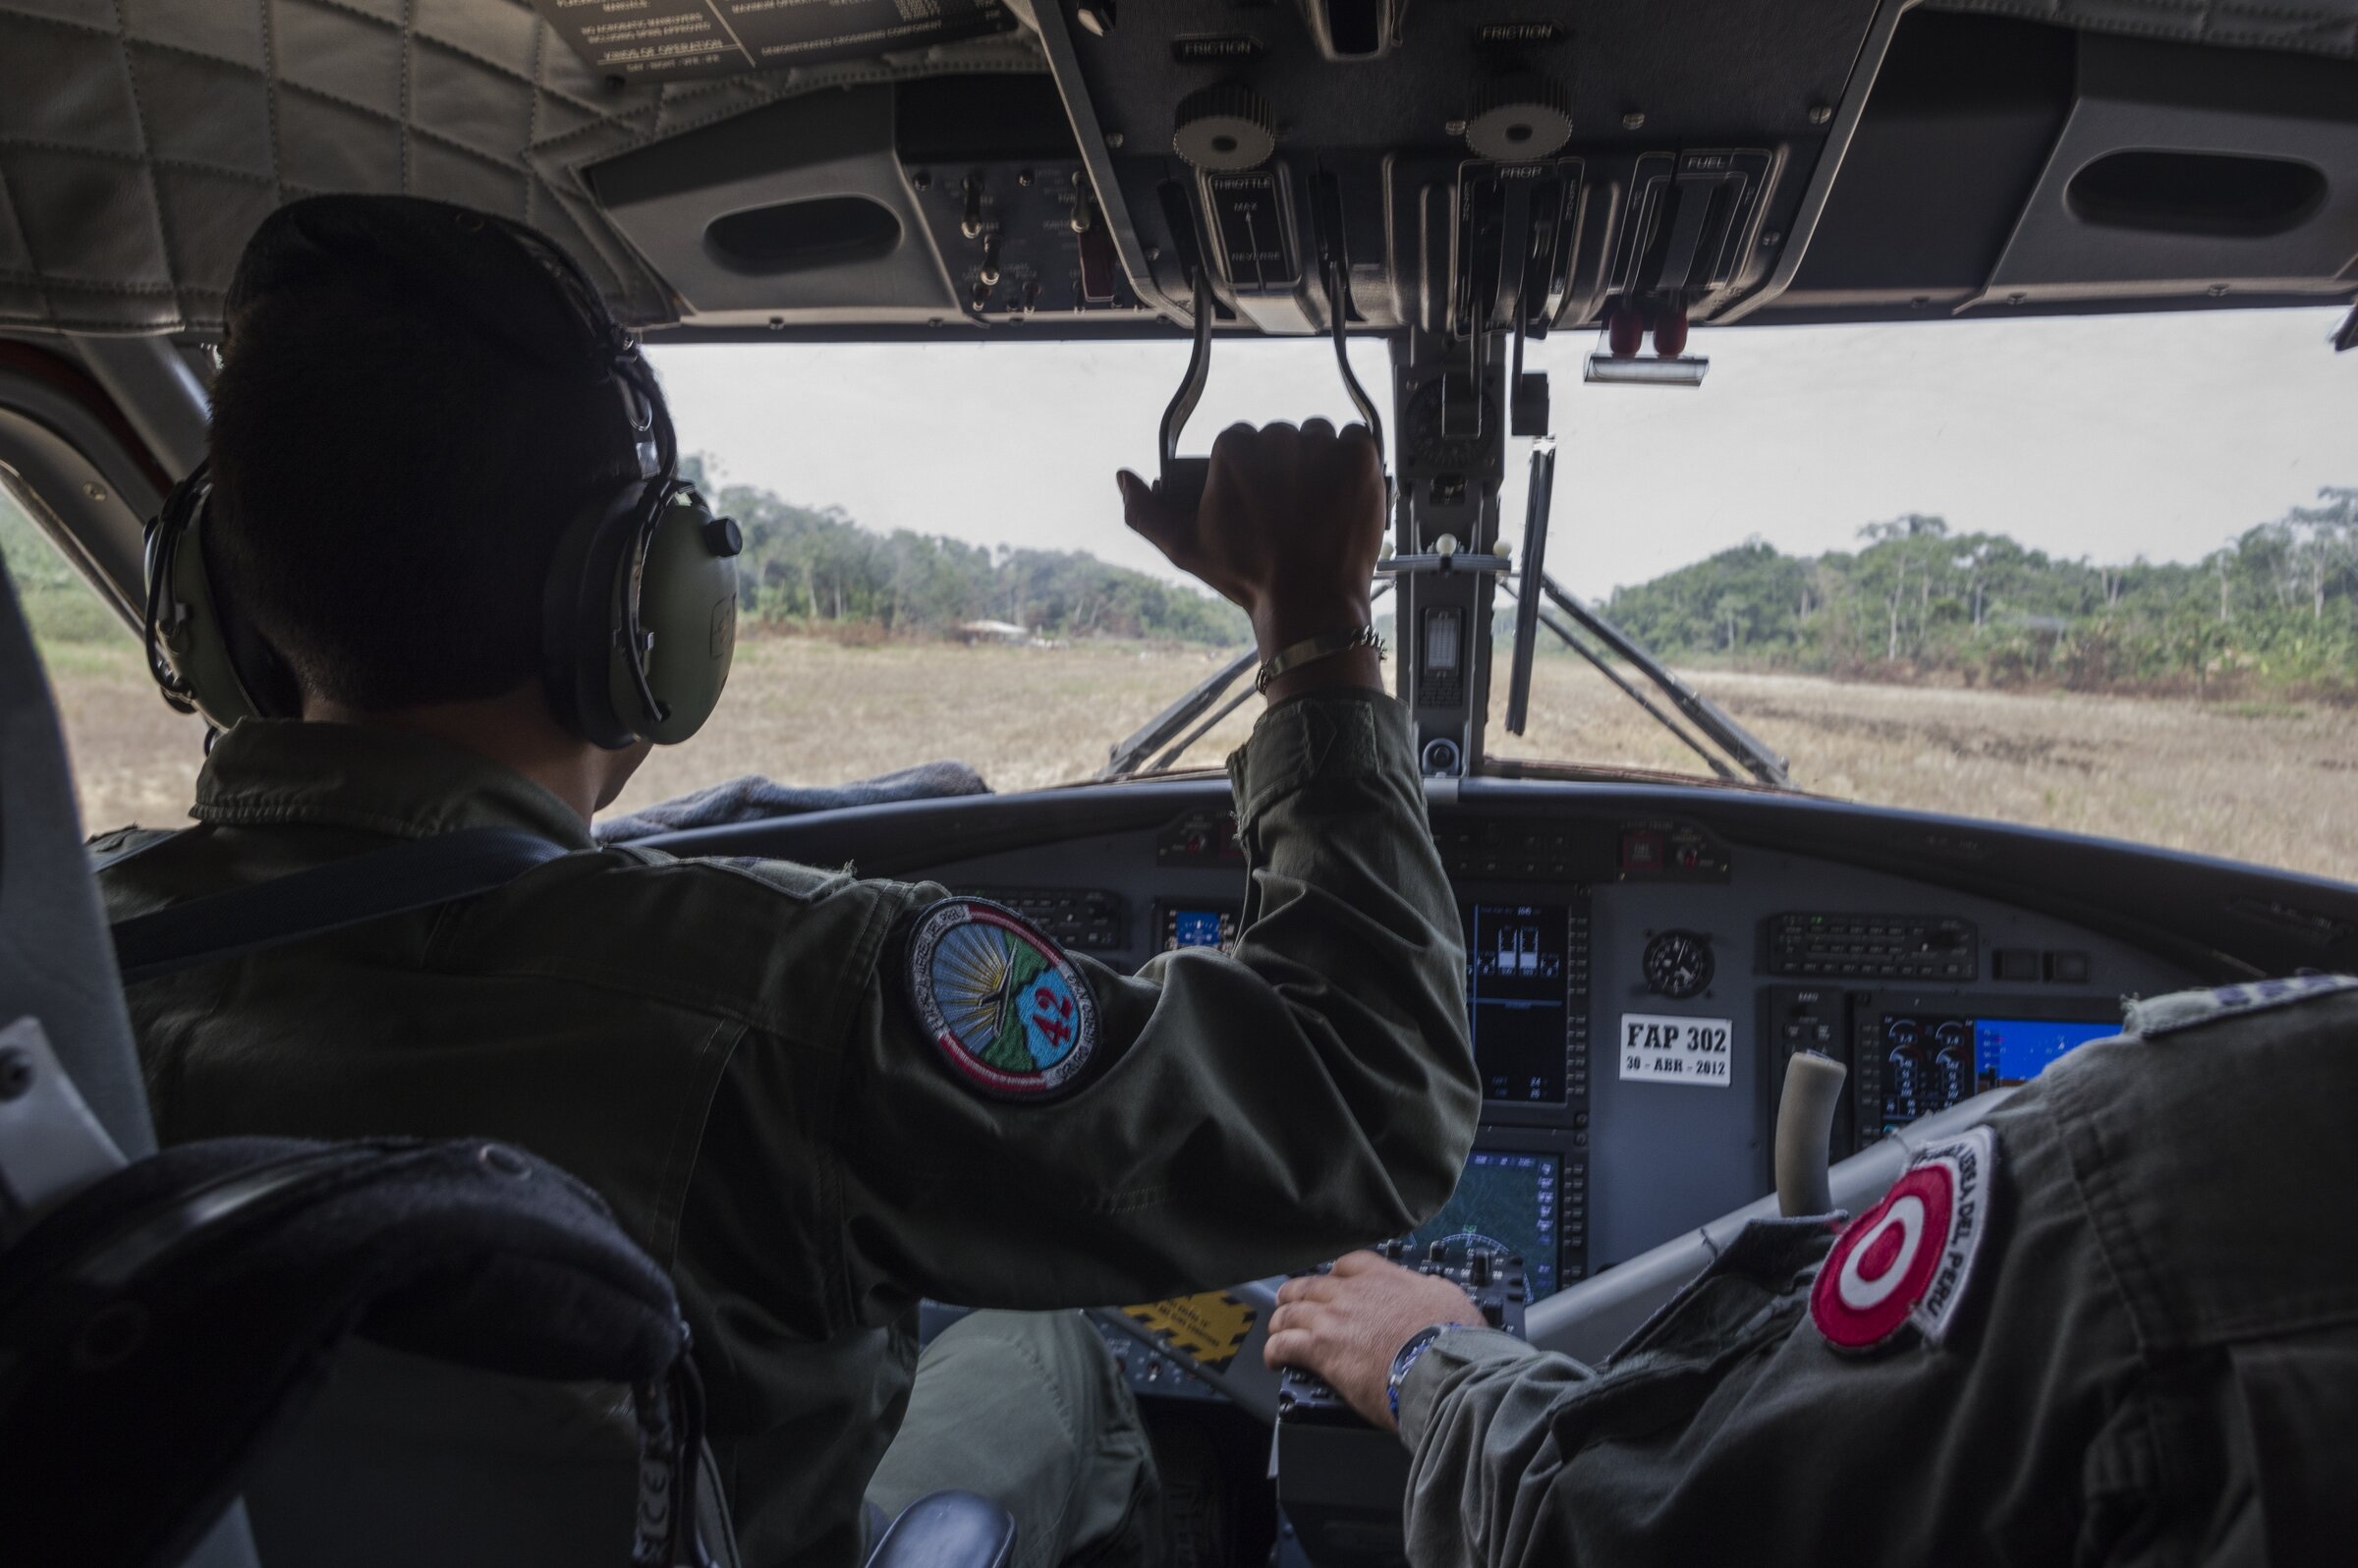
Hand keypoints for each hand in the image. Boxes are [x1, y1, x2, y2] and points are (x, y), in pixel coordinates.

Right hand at [1117, 420, 1384, 698]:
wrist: (1310, 604)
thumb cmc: (1248, 577)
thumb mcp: (1185, 549)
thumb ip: (1146, 512)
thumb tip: (1123, 478)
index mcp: (1233, 450)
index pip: (1241, 441)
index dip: (1249, 474)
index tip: (1259, 504)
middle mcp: (1278, 440)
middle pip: (1281, 438)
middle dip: (1284, 467)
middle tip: (1289, 510)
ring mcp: (1322, 448)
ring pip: (1318, 436)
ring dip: (1319, 461)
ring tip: (1316, 504)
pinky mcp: (1360, 459)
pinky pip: (1356, 439)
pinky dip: (1353, 461)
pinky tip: (1341, 493)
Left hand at [1263, 1251, 1482, 1430]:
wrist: (1440, 1368)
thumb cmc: (1451, 1340)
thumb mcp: (1449, 1298)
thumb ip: (1431, 1289)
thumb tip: (1433, 1290)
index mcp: (1384, 1277)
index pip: (1347, 1264)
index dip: (1334, 1274)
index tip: (1332, 1282)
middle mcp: (1352, 1292)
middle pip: (1309, 1284)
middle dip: (1297, 1294)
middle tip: (1291, 1302)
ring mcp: (1333, 1319)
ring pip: (1290, 1311)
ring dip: (1280, 1319)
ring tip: (1277, 1328)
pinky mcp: (1321, 1349)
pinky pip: (1284, 1344)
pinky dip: (1274, 1350)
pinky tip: (1274, 1358)